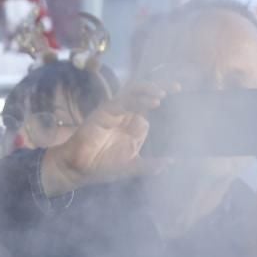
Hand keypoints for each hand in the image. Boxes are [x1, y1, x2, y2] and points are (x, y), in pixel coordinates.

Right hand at [40, 82, 165, 196]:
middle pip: (143, 93)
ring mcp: (114, 113)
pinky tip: (151, 102)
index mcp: (133, 124)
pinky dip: (136, 100)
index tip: (178, 91)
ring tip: (163, 93)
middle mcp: (125, 115)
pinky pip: (120, 102)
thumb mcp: (131, 168)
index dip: (162, 94)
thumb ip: (150, 166)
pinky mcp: (103, 113)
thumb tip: (171, 163)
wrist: (78, 170)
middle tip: (177, 87)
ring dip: (148, 90)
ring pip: (132, 93)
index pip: (149, 103)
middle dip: (159, 86)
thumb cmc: (102, 168)